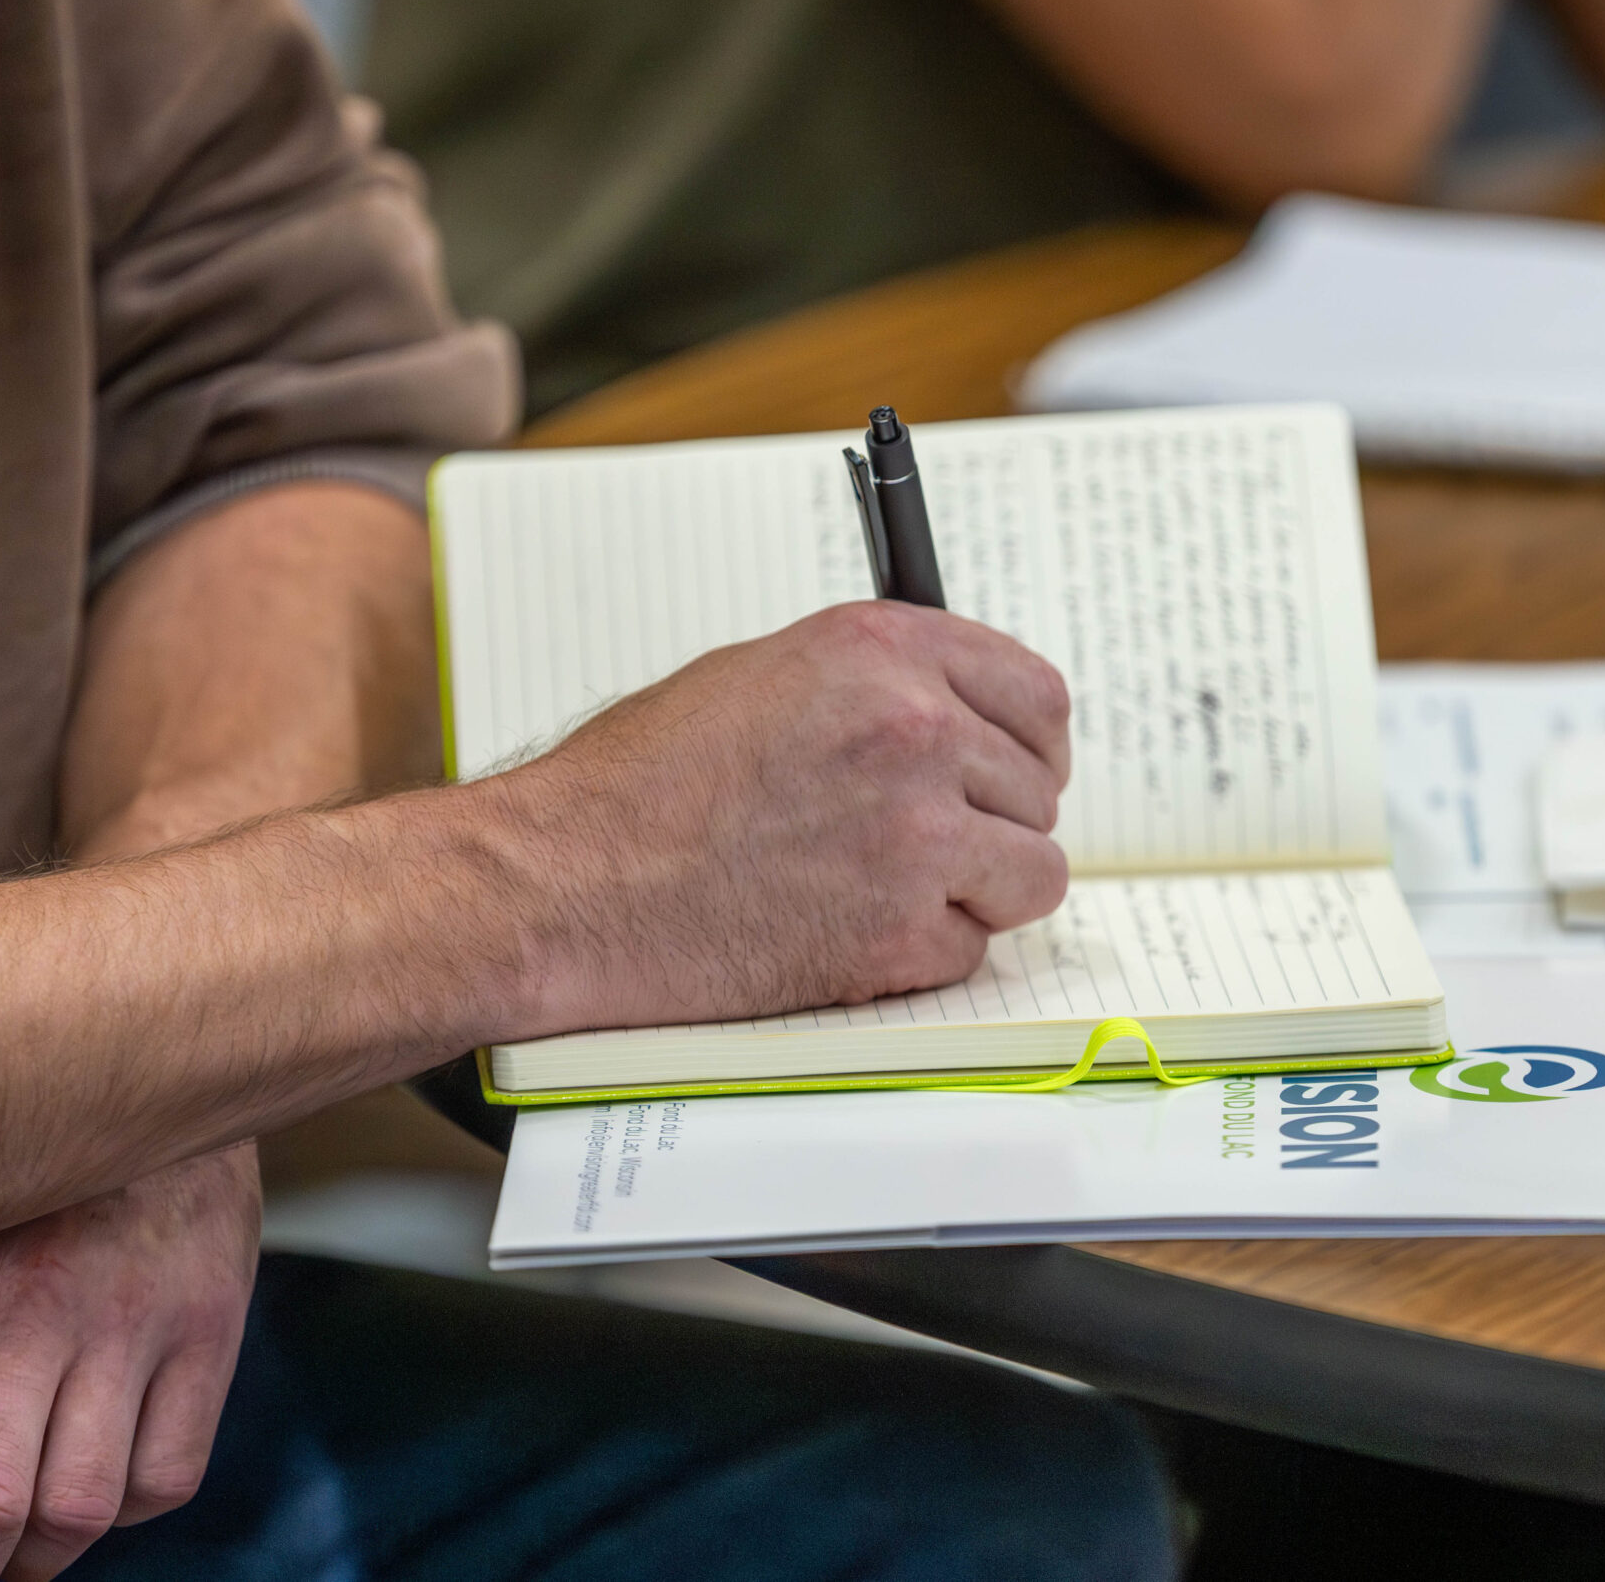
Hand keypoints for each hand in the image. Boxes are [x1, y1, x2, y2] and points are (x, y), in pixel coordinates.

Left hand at [0, 1143, 258, 1580]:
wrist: (159, 1069)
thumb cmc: (22, 1179)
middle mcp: (37, 1312)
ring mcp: (134, 1323)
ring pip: (76, 1507)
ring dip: (36, 1558)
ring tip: (17, 1554)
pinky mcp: (211, 1328)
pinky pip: (163, 1474)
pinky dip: (123, 1508)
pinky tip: (99, 1482)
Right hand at [498, 599, 1073, 1026]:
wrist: (566, 883)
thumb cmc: (642, 784)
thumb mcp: (769, 677)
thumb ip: (881, 685)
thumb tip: (966, 717)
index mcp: (884, 651)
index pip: (1038, 696)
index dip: (1032, 742)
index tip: (1018, 768)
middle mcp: (915, 731)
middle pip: (1038, 791)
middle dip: (996, 822)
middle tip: (931, 843)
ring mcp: (916, 836)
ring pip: (1033, 874)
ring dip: (982, 890)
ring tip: (901, 890)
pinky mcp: (899, 934)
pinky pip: (972, 948)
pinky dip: (924, 953)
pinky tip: (851, 931)